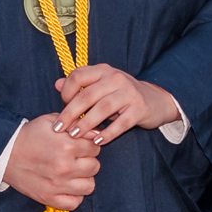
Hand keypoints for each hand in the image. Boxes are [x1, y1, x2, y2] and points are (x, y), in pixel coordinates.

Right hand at [3, 113, 101, 210]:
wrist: (5, 153)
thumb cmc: (30, 135)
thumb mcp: (52, 121)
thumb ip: (75, 124)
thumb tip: (96, 133)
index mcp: (67, 145)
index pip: (95, 147)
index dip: (88, 144)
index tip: (80, 145)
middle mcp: (65, 167)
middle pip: (95, 166)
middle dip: (87, 160)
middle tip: (76, 157)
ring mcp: (58, 185)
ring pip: (89, 186)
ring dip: (84, 178)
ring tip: (73, 172)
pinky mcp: (50, 198)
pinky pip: (76, 202)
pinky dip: (75, 195)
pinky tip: (67, 185)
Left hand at [53, 64, 179, 145]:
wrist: (155, 100)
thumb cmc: (121, 94)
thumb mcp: (101, 85)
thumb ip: (80, 85)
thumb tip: (56, 84)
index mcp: (103, 70)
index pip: (78, 76)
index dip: (66, 92)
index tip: (61, 107)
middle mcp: (115, 78)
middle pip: (87, 95)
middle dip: (70, 113)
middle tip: (59, 128)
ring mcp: (129, 92)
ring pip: (103, 108)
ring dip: (86, 123)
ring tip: (75, 135)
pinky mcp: (139, 108)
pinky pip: (121, 123)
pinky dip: (108, 133)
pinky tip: (98, 141)